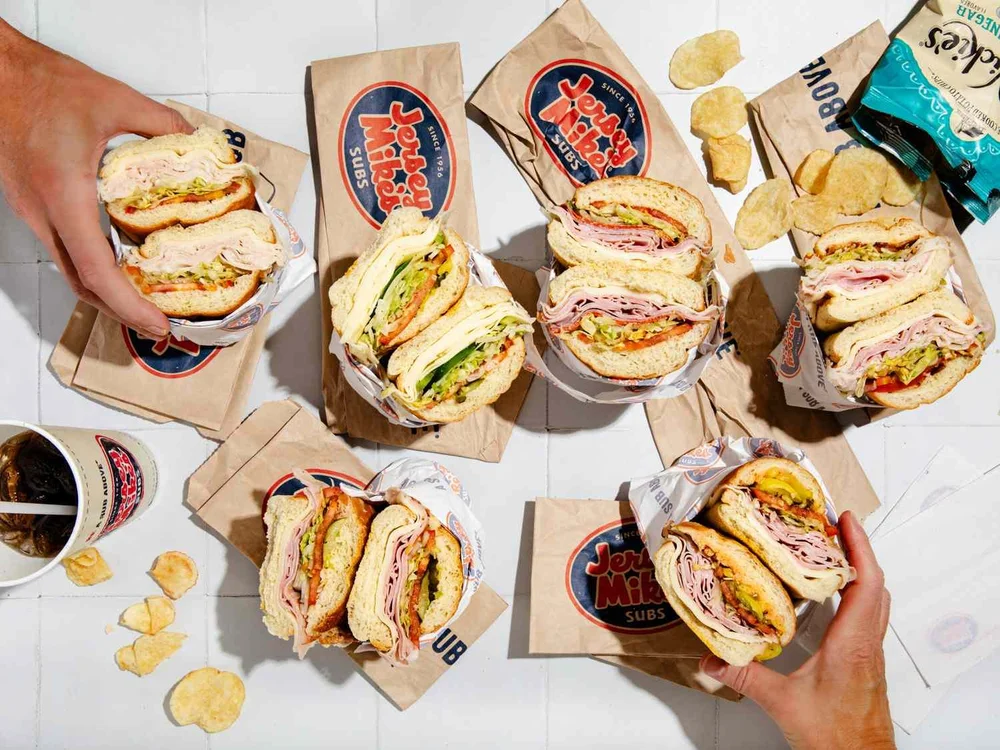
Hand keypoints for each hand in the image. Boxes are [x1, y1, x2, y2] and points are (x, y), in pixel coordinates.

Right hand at [0, 21, 192, 338]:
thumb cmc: (41, 84)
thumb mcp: (114, 99)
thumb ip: (163, 125)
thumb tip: (197, 146)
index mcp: (64, 193)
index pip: (96, 269)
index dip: (128, 305)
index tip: (157, 323)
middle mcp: (43, 212)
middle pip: (82, 284)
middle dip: (122, 312)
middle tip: (161, 325)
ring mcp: (32, 212)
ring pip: (70, 271)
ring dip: (107, 294)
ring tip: (146, 304)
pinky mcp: (32, 206)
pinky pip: (64, 250)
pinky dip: (94, 269)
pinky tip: (122, 265)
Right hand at [701, 511, 894, 749]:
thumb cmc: (835, 737)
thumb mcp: (782, 703)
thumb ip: (744, 677)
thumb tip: (711, 659)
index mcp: (851, 642)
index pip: (865, 582)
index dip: (859, 546)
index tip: (844, 519)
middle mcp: (866, 643)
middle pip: (875, 585)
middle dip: (858, 550)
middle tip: (833, 528)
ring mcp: (869, 654)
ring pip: (875, 602)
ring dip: (859, 573)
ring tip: (832, 555)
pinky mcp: (865, 665)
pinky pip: (868, 619)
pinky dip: (855, 597)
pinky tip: (831, 600)